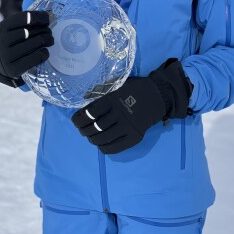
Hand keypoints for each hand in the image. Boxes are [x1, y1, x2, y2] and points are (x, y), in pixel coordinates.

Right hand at [0, 11, 53, 87]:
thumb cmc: (12, 41)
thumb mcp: (14, 28)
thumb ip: (27, 20)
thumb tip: (50, 15)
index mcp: (4, 26)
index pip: (26, 17)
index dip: (40, 17)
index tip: (47, 20)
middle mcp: (3, 40)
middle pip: (33, 31)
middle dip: (45, 30)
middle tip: (49, 32)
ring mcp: (7, 55)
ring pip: (37, 42)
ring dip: (48, 40)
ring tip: (50, 40)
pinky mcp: (13, 68)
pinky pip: (37, 57)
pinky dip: (45, 53)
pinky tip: (44, 52)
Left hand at [72, 59, 191, 153]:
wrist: (157, 97)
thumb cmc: (134, 90)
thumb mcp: (117, 86)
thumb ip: (101, 92)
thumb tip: (84, 99)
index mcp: (114, 100)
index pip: (91, 113)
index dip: (80, 119)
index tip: (76, 121)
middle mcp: (120, 114)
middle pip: (95, 127)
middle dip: (84, 130)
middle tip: (82, 129)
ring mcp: (127, 127)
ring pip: (102, 138)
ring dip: (92, 139)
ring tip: (90, 136)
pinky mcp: (134, 137)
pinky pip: (114, 148)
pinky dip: (104, 147)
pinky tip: (101, 143)